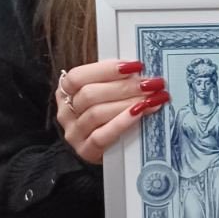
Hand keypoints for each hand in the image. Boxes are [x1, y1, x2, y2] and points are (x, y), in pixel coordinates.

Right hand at [55, 60, 169, 163]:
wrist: (111, 150)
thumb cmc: (110, 114)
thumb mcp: (107, 93)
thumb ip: (116, 80)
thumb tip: (140, 69)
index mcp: (66, 92)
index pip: (78, 76)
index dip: (107, 69)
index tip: (135, 65)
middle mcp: (66, 112)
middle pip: (89, 94)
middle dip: (125, 86)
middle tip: (150, 83)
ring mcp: (74, 134)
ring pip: (96, 113)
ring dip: (128, 102)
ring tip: (152, 98)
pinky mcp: (86, 151)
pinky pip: (101, 136)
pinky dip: (122, 123)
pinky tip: (140, 113)